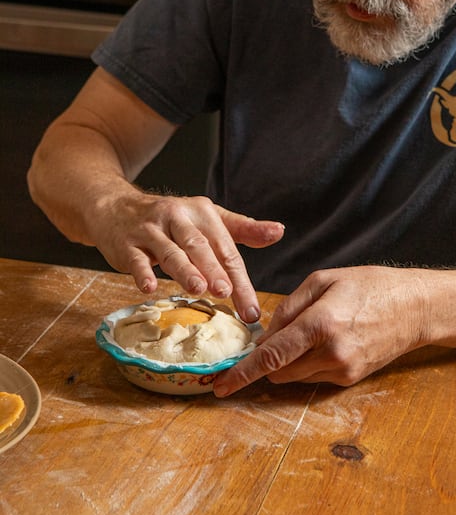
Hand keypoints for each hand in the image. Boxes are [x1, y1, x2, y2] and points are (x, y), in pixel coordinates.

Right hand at [91, 190, 283, 322]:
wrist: (116, 206)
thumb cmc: (171, 220)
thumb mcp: (208, 218)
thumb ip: (243, 229)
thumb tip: (280, 231)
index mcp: (204, 213)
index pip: (227, 249)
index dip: (241, 279)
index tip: (252, 308)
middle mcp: (179, 217)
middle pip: (201, 247)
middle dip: (215, 270)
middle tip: (227, 292)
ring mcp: (151, 229)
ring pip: (171, 250)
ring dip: (185, 269)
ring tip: (199, 289)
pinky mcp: (128, 243)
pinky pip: (136, 259)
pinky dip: (142, 272)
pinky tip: (149, 287)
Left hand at [213, 266, 427, 394]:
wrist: (415, 308)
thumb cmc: (370, 285)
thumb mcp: (324, 280)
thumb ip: (289, 307)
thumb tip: (265, 335)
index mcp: (321, 324)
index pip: (272, 356)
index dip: (242, 373)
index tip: (221, 386)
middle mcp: (331, 354)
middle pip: (278, 370)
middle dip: (268, 358)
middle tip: (276, 334)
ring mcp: (342, 371)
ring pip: (294, 376)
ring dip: (288, 361)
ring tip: (309, 331)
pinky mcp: (351, 379)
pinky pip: (314, 376)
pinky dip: (308, 362)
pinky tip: (326, 339)